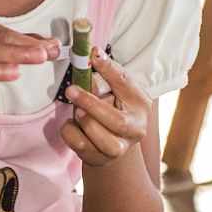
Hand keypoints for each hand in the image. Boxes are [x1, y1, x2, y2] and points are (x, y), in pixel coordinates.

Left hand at [62, 46, 151, 167]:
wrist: (113, 140)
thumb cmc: (113, 107)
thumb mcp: (113, 89)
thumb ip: (105, 75)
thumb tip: (92, 53)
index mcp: (141, 104)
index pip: (126, 83)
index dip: (109, 69)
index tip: (92, 55)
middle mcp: (136, 129)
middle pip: (117, 121)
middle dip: (91, 104)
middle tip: (71, 90)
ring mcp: (119, 148)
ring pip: (101, 139)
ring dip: (83, 121)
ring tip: (77, 110)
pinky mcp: (100, 159)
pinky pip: (80, 146)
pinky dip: (70, 132)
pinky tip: (73, 124)